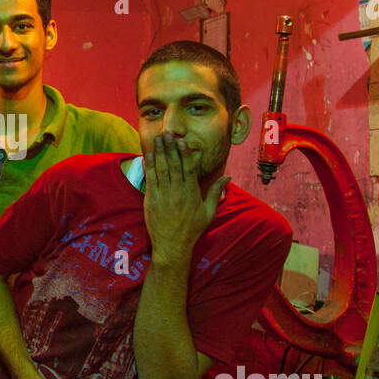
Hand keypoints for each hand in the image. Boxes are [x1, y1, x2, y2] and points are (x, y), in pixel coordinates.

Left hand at [143, 134, 227, 266]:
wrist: (173, 245)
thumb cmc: (192, 229)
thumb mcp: (209, 212)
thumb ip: (217, 192)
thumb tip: (228, 177)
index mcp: (193, 193)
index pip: (189, 168)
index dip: (185, 153)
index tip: (182, 141)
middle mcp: (179, 192)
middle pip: (174, 164)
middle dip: (171, 148)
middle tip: (168, 133)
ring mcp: (164, 195)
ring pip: (162, 169)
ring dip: (160, 152)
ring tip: (159, 139)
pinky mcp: (152, 200)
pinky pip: (151, 179)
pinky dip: (150, 166)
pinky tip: (149, 154)